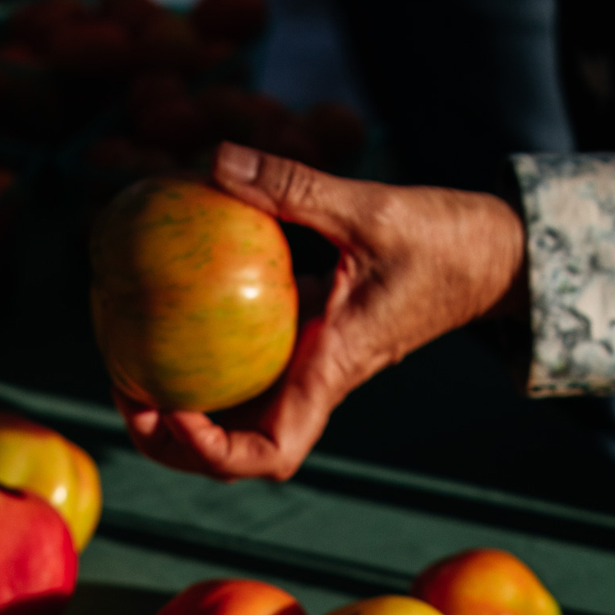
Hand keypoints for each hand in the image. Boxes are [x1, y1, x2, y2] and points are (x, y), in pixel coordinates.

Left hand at [117, 141, 528, 482]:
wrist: (491, 256)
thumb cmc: (446, 240)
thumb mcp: (371, 206)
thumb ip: (294, 187)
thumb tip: (215, 160)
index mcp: (331, 371)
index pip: (272, 451)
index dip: (214, 452)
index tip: (174, 412)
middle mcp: (314, 384)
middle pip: (235, 454)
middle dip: (173, 444)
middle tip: (124, 392)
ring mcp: (308, 370)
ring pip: (235, 420)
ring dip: (180, 414)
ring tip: (126, 368)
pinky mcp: (307, 345)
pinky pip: (244, 368)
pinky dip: (203, 360)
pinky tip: (165, 320)